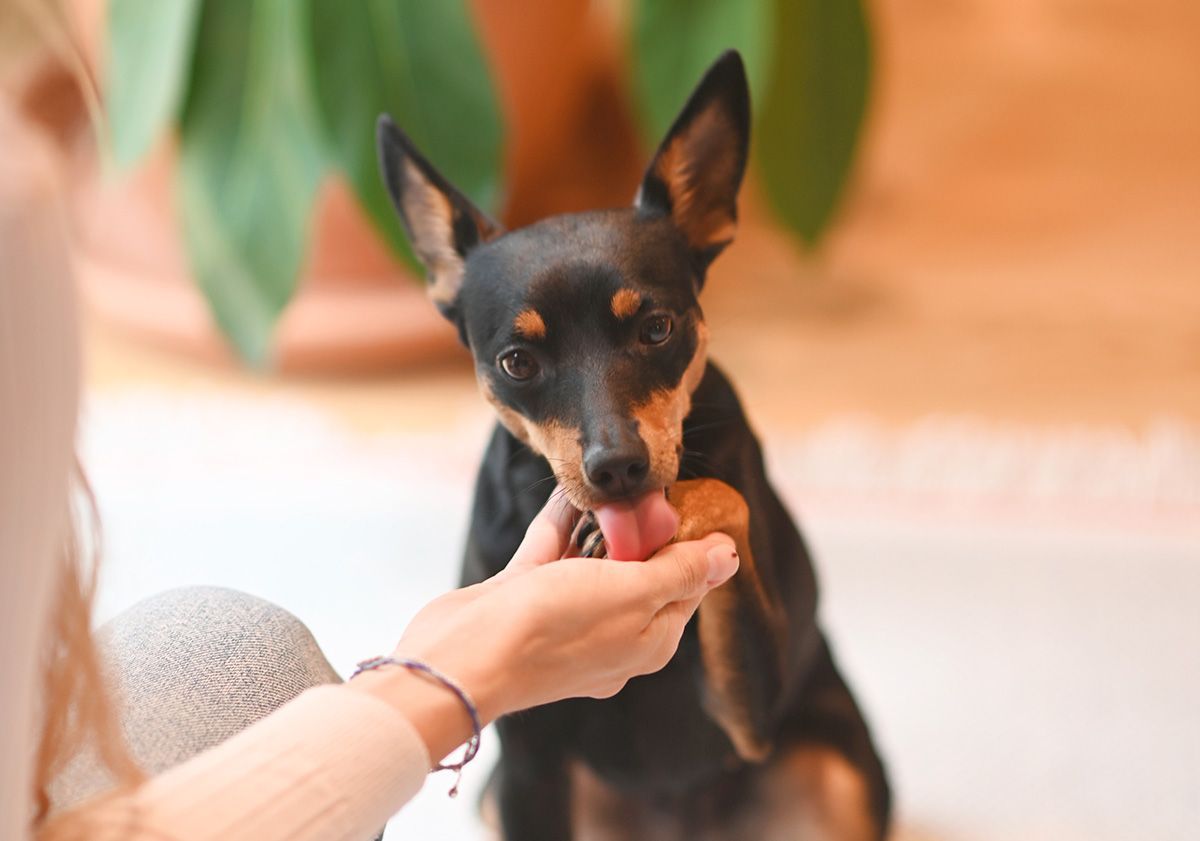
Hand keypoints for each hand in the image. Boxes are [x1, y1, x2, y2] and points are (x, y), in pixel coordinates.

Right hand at [392, 492, 737, 722]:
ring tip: (613, 482)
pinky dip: (563, 522)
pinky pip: (554, 550)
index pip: (687, 586)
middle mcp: (611, 632)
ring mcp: (566, 615)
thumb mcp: (632, 593)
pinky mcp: (526, 596)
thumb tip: (729, 555)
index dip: (691, 542)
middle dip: (646, 528)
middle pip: (642, 570)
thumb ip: (679, 571)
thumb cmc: (553, 628)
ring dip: (603, 522)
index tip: (690, 499)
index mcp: (649, 640)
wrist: (464, 656)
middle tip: (648, 487)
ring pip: (595, 559)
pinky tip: (570, 489)